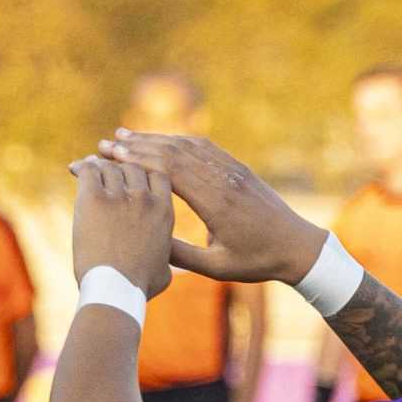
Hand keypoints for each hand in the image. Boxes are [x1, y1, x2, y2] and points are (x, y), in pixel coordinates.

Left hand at [67, 155, 173, 295]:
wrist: (115, 290)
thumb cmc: (138, 287)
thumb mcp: (164, 271)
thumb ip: (167, 257)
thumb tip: (165, 261)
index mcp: (164, 211)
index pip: (158, 175)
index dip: (143, 173)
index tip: (131, 177)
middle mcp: (144, 199)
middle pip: (132, 168)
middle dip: (119, 168)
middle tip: (106, 169)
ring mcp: (120, 197)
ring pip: (110, 168)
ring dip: (99, 166)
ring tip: (87, 168)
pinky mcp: (94, 200)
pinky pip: (89, 172)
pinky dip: (83, 168)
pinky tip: (75, 170)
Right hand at [98, 133, 326, 285]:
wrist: (297, 246)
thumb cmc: (256, 261)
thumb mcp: (215, 267)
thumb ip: (179, 255)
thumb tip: (144, 242)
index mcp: (215, 202)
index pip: (169, 171)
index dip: (137, 160)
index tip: (110, 155)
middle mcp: (223, 179)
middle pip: (173, 152)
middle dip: (136, 145)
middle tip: (105, 142)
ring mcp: (232, 170)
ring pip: (187, 145)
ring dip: (154, 138)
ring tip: (124, 134)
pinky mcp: (237, 168)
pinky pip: (203, 147)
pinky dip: (177, 140)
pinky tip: (160, 140)